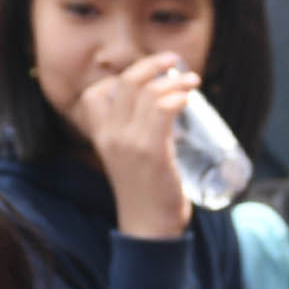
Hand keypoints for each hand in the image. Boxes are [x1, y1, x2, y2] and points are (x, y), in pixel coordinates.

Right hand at [70, 54, 197, 239]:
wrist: (148, 227)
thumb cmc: (144, 192)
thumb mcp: (128, 158)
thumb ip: (135, 133)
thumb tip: (162, 108)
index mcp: (99, 136)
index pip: (96, 93)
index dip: (122, 77)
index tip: (147, 77)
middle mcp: (109, 135)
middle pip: (125, 82)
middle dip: (152, 64)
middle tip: (174, 61)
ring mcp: (128, 142)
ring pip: (147, 93)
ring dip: (174, 80)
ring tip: (192, 80)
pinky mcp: (150, 151)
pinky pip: (162, 110)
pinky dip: (177, 97)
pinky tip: (187, 98)